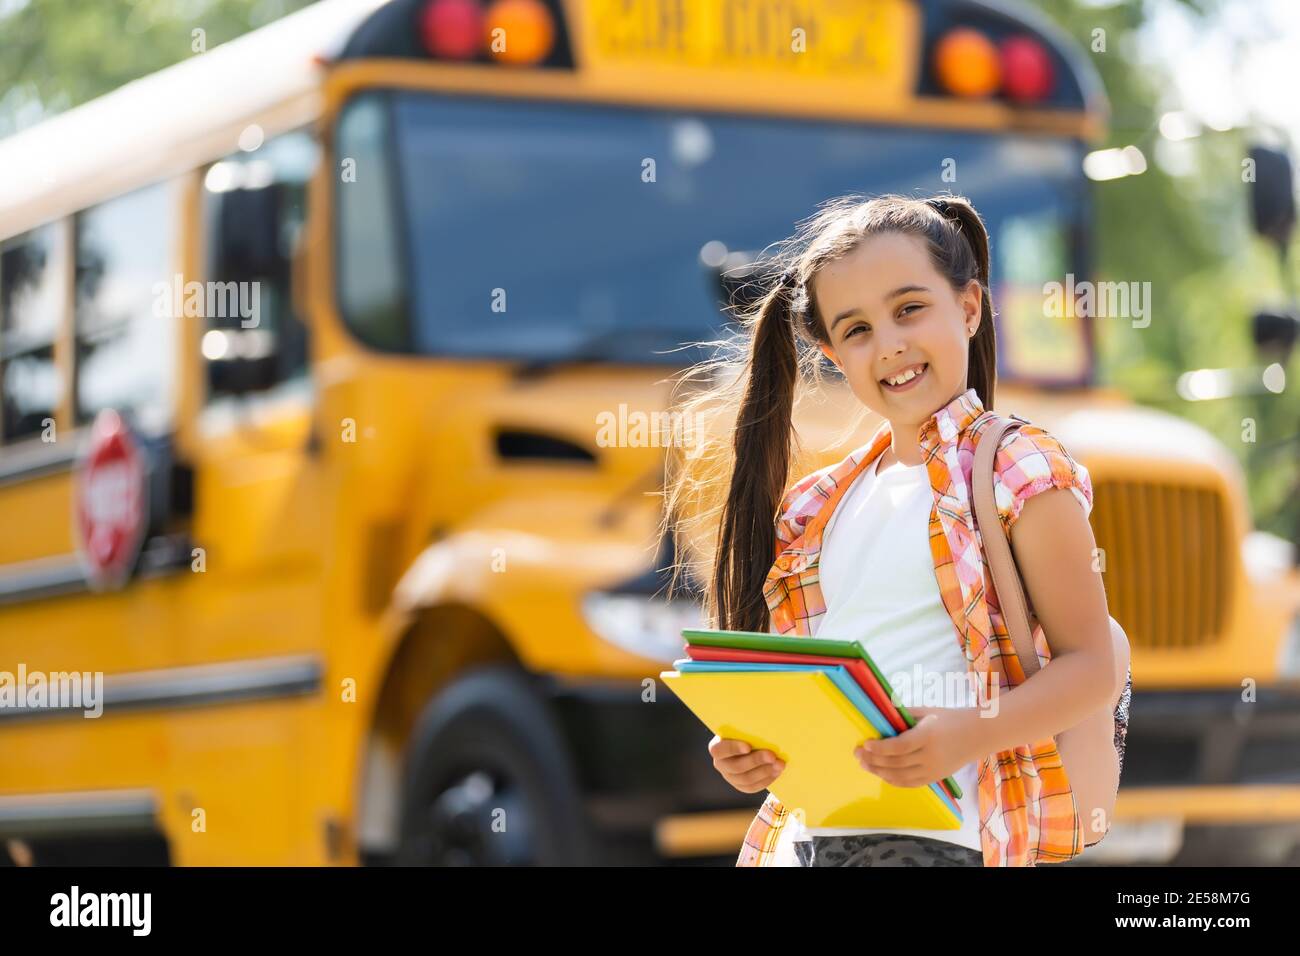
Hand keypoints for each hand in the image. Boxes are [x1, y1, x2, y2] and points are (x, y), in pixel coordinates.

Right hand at [709, 735, 785, 793]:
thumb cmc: (745, 731)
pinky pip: (752, 787)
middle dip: (756, 761)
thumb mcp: (742, 728)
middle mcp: (720, 764)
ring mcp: (730, 777)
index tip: (748, 746)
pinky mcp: (740, 786)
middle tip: (772, 755)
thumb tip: (762, 720)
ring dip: (764, 772)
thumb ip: (748, 728)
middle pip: (736, 767)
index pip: (719, 750)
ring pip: (746, 779)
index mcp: (717, 747)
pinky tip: (776, 772)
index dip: (733, 749)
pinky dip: (766, 780)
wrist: (750, 743)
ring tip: (779, 764)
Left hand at [854, 707, 983, 788]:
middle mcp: (931, 756)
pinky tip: (881, 774)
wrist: (979, 734)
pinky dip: (893, 780)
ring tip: (864, 764)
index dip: (880, 748)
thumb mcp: (928, 712)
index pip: (900, 746)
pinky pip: (911, 784)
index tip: (865, 744)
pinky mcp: (936, 778)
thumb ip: (904, 715)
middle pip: (897, 763)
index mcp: (928, 736)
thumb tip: (880, 713)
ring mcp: (934, 770)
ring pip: (901, 776)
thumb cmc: (951, 718)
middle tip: (857, 754)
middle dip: (873, 760)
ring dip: (879, 772)